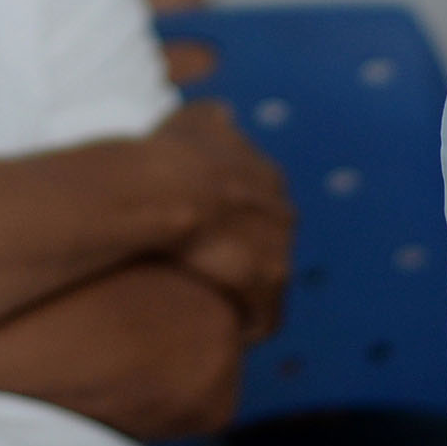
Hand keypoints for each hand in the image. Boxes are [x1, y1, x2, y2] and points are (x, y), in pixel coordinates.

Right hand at [148, 103, 292, 340]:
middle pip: (269, 247)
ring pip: (269, 285)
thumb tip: (224, 115)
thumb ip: (211, 118)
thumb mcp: (191, 120)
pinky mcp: (269, 282)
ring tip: (216, 310)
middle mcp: (282, 209)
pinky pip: (264, 317)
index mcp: (266, 175)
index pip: (262, 212)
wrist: (164, 188)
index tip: (210, 244)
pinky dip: (246, 325)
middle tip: (210, 278)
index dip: (235, 231)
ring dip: (247, 298)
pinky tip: (222, 330)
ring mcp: (280, 246)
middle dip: (246, 263)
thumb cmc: (167, 155)